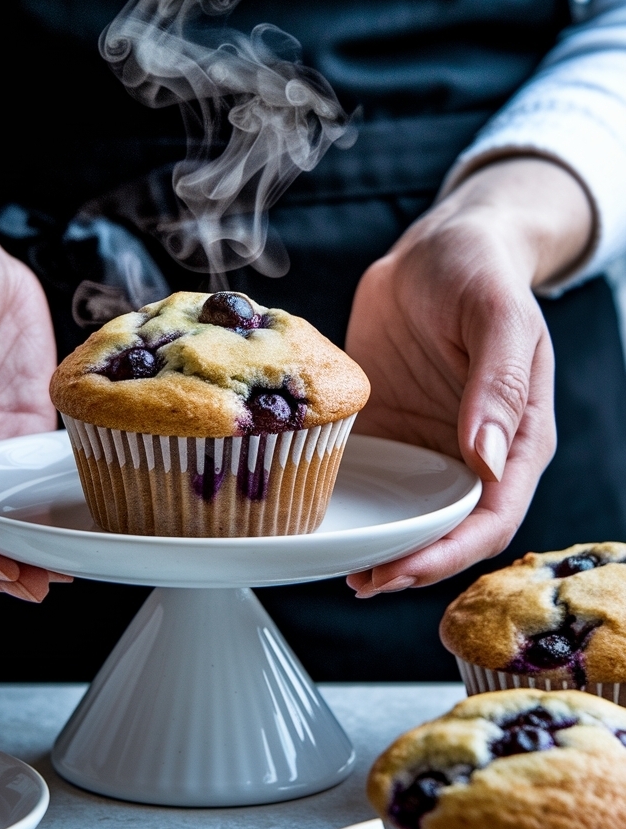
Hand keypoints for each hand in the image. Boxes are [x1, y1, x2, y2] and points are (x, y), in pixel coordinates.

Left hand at [344, 157, 593, 595]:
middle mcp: (472, 453)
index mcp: (516, 438)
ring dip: (375, 544)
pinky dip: (347, 502)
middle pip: (447, 530)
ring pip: (405, 514)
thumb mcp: (498, 314)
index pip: (491, 516)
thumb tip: (486, 458)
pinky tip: (313, 514)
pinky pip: (369, 477)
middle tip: (359, 581)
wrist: (435, 247)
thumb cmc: (479, 271)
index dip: (449, 552)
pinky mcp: (387, 430)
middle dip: (408, 564)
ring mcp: (427, 445)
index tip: (403, 567)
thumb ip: (497, 382)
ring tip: (332, 564)